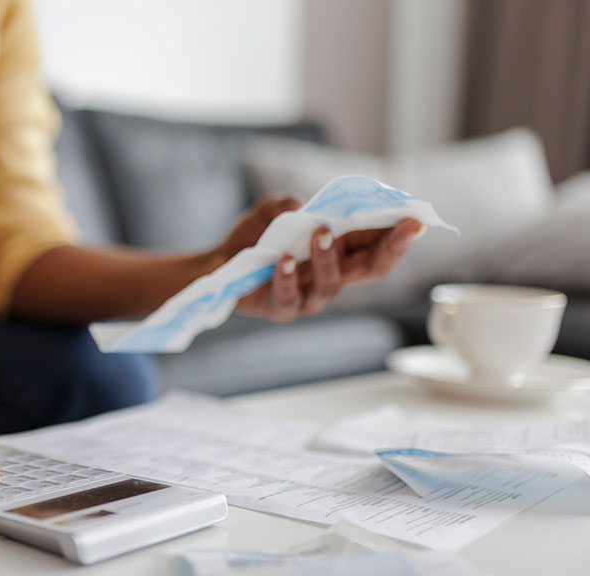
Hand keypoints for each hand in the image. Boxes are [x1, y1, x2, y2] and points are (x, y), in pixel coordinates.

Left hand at [216, 196, 424, 322]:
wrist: (220, 263)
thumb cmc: (255, 237)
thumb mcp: (272, 211)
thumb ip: (288, 204)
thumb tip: (302, 206)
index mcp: (341, 250)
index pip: (379, 244)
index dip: (401, 234)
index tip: (418, 219)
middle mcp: (332, 275)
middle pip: (371, 268)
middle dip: (392, 248)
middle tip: (405, 228)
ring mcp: (308, 295)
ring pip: (331, 284)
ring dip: (329, 257)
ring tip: (319, 232)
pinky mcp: (281, 308)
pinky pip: (289, 298)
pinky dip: (286, 279)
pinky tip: (282, 262)